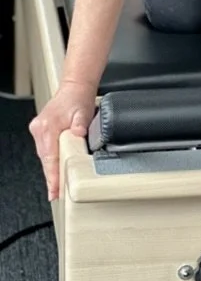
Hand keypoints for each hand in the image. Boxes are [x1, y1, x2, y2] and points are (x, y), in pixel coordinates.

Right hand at [28, 80, 96, 200]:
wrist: (75, 86)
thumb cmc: (79, 98)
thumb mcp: (83, 111)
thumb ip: (80, 124)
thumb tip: (78, 134)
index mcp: (48, 126)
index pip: (50, 158)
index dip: (53, 176)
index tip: (55, 191)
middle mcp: (40, 129)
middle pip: (46, 159)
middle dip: (52, 177)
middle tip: (57, 194)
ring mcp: (38, 130)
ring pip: (44, 155)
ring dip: (51, 169)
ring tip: (57, 186)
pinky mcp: (40, 130)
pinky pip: (45, 149)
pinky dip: (50, 159)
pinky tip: (55, 168)